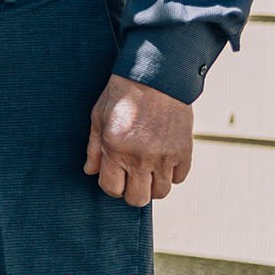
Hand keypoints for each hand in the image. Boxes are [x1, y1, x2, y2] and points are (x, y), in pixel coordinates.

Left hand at [83, 75, 193, 205]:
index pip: (112, 189)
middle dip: (132, 192)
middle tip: (132, 177)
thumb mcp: (99, 117)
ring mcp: (164, 156)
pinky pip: (179, 178)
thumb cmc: (123, 94)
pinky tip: (164, 159)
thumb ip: (94, 148)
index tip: (115, 176)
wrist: (157, 76)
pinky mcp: (184, 151)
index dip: (112, 186)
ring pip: (160, 192)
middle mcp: (140, 157)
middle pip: (137, 199)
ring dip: (153, 185)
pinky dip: (172, 174)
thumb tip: (90, 172)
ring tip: (149, 169)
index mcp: (115, 149)